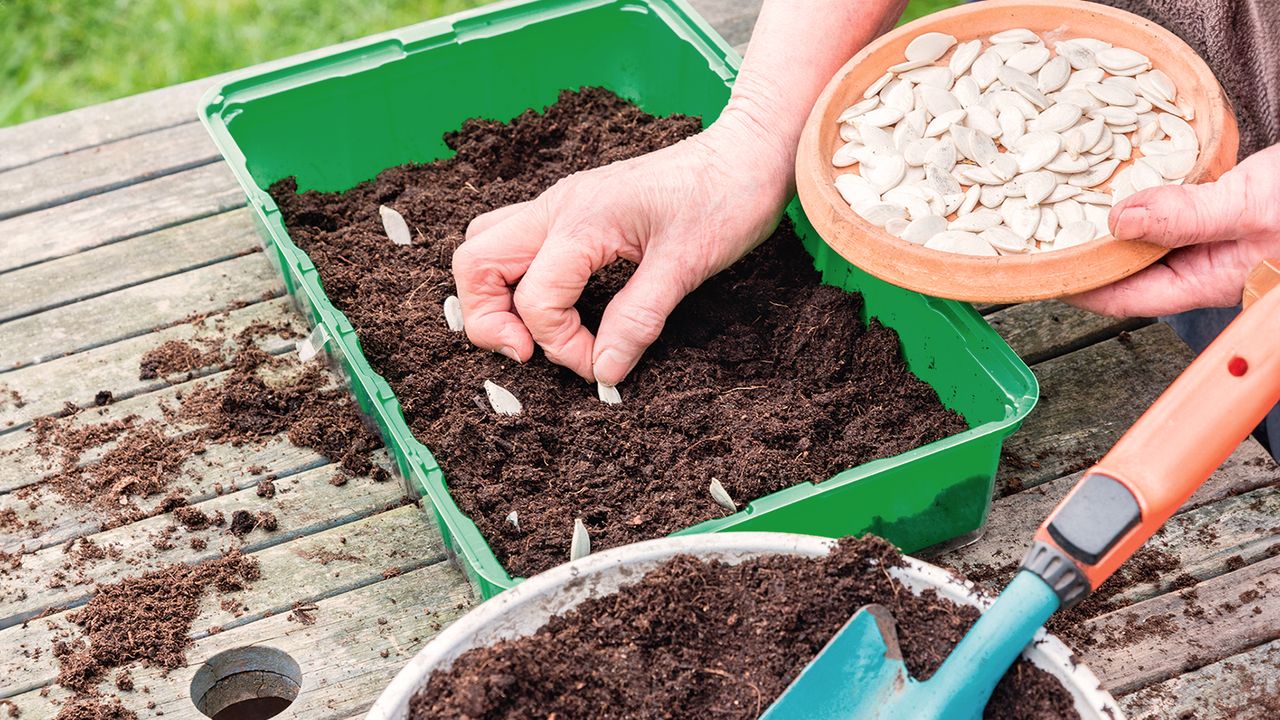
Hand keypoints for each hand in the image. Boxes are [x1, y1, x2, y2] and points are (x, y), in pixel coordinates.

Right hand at [451, 111, 792, 385]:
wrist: (748, 152)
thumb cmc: (725, 198)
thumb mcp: (687, 266)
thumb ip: (638, 320)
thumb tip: (605, 371)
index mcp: (582, 219)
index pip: (535, 299)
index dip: (560, 345)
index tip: (601, 364)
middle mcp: (559, 206)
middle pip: (476, 263)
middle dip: (488, 319)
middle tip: (529, 352)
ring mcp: (561, 203)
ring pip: (486, 247)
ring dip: (494, 295)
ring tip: (533, 331)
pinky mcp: (574, 208)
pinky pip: (515, 240)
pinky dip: (516, 277)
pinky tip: (556, 302)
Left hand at [1067, 144, 1279, 315]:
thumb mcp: (1247, 208)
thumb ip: (1187, 217)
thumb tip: (1120, 222)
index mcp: (1205, 282)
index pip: (1126, 298)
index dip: (1082, 287)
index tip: (1044, 271)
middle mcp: (1202, 267)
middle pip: (1128, 271)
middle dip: (1088, 254)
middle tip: (1048, 231)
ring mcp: (1208, 241)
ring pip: (1145, 241)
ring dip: (1111, 226)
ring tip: (1071, 208)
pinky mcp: (1214, 214)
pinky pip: (1165, 216)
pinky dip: (1140, 203)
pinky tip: (1121, 186)